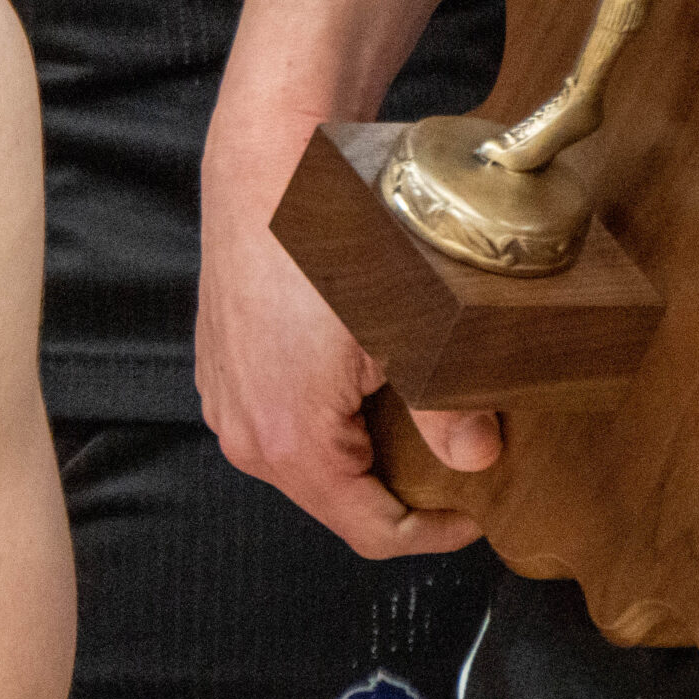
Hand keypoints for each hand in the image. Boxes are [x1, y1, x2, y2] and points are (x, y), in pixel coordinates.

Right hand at [196, 104, 497, 558]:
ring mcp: (225, 397)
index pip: (369, 532)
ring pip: (305, 459)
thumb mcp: (415, 328)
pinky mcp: (220, 363)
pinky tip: (362, 373)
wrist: (270, 164)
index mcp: (291, 441)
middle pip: (334, 499)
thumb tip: (477, 458)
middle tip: (454, 459)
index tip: (472, 515)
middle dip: (396, 489)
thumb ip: (448, 408)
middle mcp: (245, 432)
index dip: (431, 534)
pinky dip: (326, 415)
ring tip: (413, 411)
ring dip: (361, 449)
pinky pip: (278, 417)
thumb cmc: (334, 238)